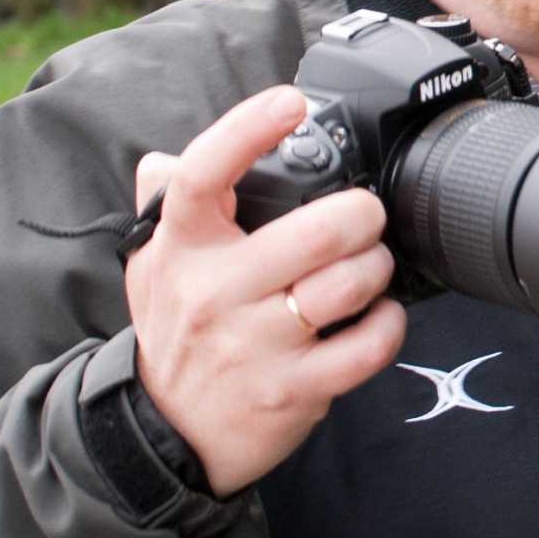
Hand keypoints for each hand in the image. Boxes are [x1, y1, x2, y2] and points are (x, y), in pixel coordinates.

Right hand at [124, 85, 405, 495]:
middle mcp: (215, 292)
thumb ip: (161, 209)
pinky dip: (387, 325)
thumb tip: (162, 158)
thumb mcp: (150, 268)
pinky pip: (365, 347)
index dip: (246, 130)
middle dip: (362, 215)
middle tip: (367, 216)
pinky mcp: (291, 391)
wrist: (167, 435)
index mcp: (181, 248)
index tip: (289, 102)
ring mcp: (254, 345)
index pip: (201, 175)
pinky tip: (378, 316)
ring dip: (377, 267)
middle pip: (313, 232)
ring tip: (371, 265)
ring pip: (346, 284)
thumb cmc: (176, 335)